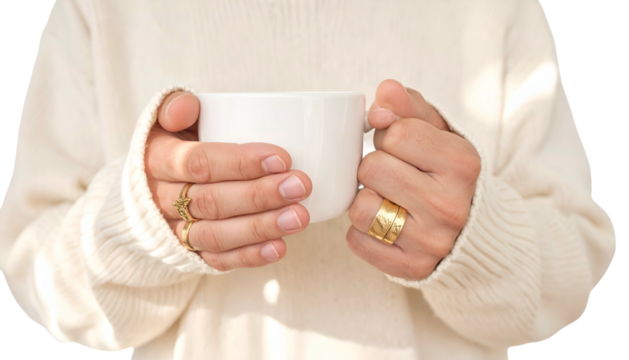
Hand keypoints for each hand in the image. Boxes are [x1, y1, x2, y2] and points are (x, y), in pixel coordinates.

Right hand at [145, 91, 311, 270]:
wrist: (154, 183)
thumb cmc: (179, 140)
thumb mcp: (170, 117)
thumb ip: (178, 106)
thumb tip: (185, 108)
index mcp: (157, 160)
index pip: (198, 163)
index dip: (240, 163)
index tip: (282, 158)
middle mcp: (162, 199)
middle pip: (212, 201)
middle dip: (259, 195)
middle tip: (300, 186)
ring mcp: (175, 230)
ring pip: (216, 235)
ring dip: (260, 228)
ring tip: (299, 217)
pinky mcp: (190, 253)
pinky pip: (218, 260)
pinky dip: (249, 256)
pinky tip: (279, 248)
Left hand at [346, 80, 480, 280]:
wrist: (472, 233)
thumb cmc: (446, 174)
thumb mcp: (440, 134)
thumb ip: (411, 107)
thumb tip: (384, 93)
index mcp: (462, 164)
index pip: (396, 133)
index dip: (387, 135)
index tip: (397, 145)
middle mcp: (449, 205)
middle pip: (371, 168)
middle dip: (372, 166)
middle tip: (390, 173)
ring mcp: (431, 241)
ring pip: (359, 208)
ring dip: (364, 199)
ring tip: (385, 198)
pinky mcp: (410, 268)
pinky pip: (356, 240)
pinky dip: (362, 231)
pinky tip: (383, 223)